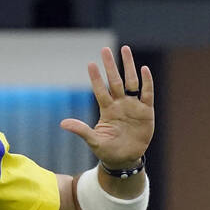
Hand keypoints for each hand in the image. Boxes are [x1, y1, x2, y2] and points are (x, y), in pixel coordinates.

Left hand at [60, 46, 153, 167]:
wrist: (125, 159)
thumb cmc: (107, 150)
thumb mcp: (93, 141)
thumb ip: (81, 130)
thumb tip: (63, 123)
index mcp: (107, 110)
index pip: (100, 90)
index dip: (96, 78)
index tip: (90, 64)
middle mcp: (120, 104)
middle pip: (115, 81)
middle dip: (110, 65)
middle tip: (105, 49)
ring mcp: (133, 106)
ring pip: (131, 81)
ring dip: (128, 66)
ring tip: (124, 49)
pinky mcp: (146, 111)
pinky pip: (147, 93)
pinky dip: (146, 82)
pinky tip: (144, 69)